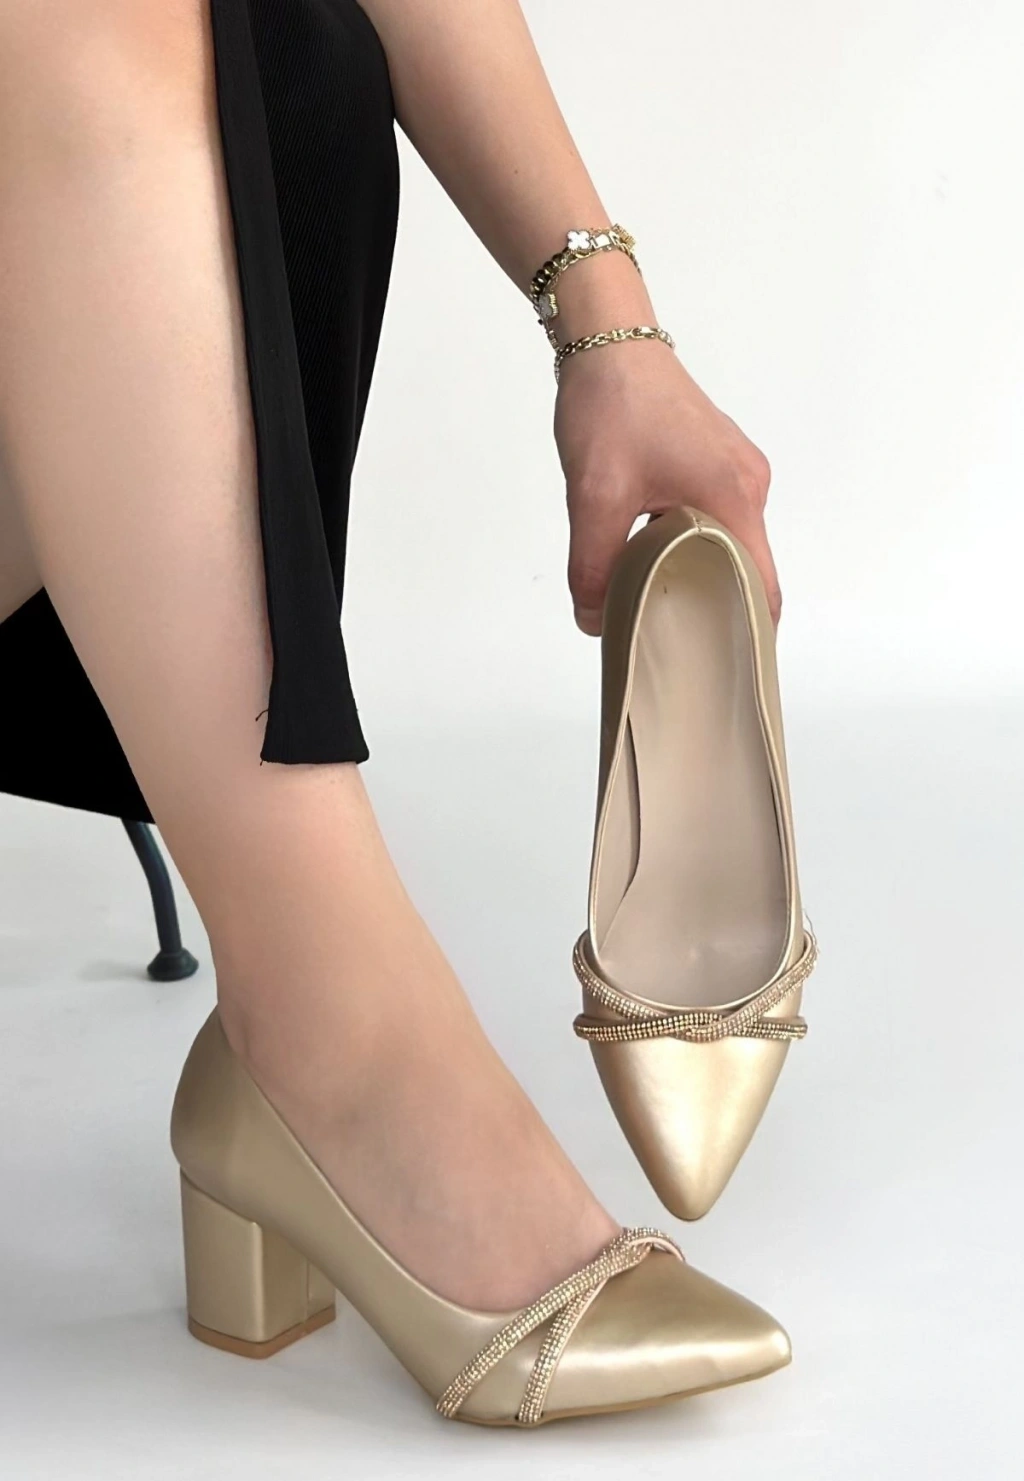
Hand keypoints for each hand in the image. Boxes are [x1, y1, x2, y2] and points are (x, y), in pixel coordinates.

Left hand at [553, 338, 779, 633]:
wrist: (608, 341)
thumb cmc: (612, 405)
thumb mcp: (596, 496)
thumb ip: (595, 566)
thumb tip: (594, 621)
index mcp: (734, 496)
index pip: (764, 586)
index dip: (750, 632)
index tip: (728, 666)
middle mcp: (748, 484)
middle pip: (747, 567)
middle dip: (717, 607)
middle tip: (680, 644)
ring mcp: (734, 470)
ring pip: (727, 542)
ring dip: (697, 572)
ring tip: (661, 605)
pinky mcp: (716, 461)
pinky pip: (714, 517)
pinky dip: (691, 543)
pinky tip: (653, 557)